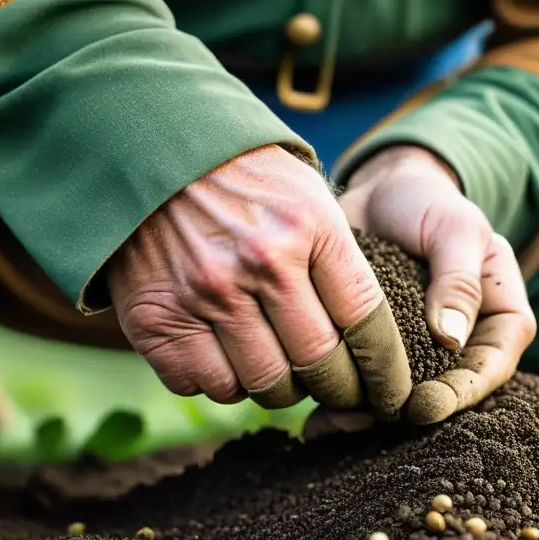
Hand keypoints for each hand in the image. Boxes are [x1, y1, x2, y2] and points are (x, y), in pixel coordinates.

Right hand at [106, 144, 411, 415]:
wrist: (148, 147)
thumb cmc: (244, 179)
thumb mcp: (309, 198)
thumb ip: (340, 264)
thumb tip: (372, 345)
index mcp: (310, 227)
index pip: (366, 323)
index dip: (384, 370)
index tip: (390, 392)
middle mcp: (262, 262)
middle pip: (320, 364)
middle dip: (339, 388)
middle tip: (340, 391)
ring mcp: (206, 292)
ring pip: (264, 384)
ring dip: (279, 388)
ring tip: (282, 370)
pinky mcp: (156, 317)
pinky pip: (203, 385)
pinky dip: (221, 383)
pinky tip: (227, 359)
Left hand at [336, 145, 535, 425]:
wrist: (378, 193)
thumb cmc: (427, 204)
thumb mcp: (454, 228)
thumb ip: (458, 278)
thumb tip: (450, 339)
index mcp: (499, 319)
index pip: (491, 366)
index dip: (463, 392)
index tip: (427, 405)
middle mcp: (463, 346)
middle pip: (446, 393)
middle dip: (410, 413)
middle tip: (375, 417)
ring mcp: (419, 355)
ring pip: (401, 398)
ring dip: (369, 415)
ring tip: (335, 421)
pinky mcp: (376, 354)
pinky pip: (364, 387)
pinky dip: (341, 403)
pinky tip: (314, 419)